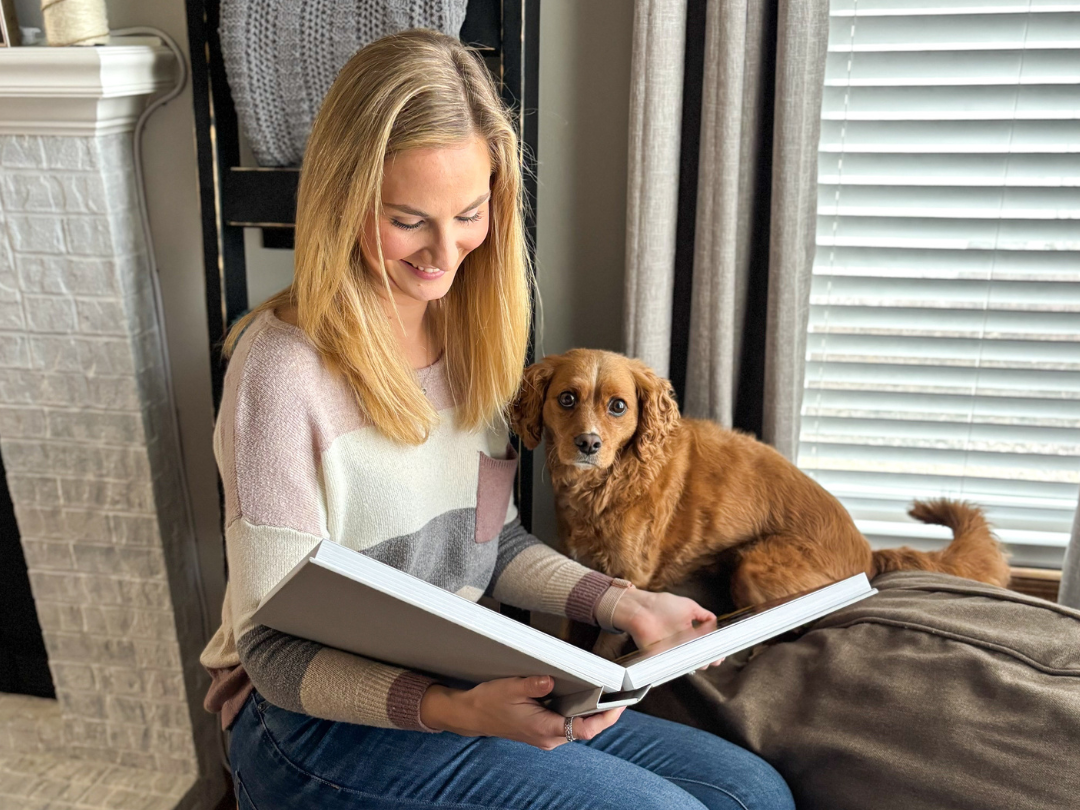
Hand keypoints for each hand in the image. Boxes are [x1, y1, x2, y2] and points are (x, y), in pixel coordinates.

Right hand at [419, 675, 624, 749]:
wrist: (472, 715)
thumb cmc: (490, 702)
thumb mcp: (511, 688)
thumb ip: (533, 684)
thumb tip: (551, 680)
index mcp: (544, 729)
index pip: (584, 730)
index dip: (605, 719)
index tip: (619, 706)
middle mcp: (549, 737)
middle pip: (586, 729)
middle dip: (604, 714)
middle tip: (621, 695)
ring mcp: (546, 735)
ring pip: (578, 727)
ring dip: (593, 713)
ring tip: (608, 694)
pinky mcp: (544, 730)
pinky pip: (568, 723)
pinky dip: (579, 712)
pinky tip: (585, 697)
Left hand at [610, 588, 724, 667]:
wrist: (640, 609)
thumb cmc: (662, 605)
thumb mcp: (688, 606)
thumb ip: (703, 615)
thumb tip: (715, 623)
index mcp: (690, 631)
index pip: (705, 644)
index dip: (714, 650)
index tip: (721, 655)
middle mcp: (682, 642)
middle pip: (698, 655)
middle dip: (708, 660)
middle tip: (715, 661)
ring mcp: (672, 650)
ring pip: (688, 662)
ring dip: (697, 664)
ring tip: (704, 663)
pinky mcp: (662, 657)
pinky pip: (673, 666)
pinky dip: (681, 667)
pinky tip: (689, 666)